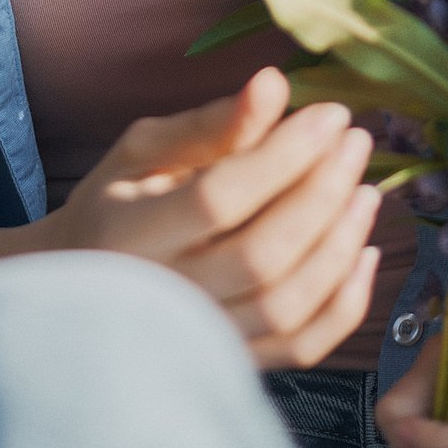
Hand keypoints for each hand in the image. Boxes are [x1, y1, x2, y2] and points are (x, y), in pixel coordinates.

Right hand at [42, 65, 381, 369]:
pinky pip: (300, 347)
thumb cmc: (116, 203)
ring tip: (365, 189)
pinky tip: (364, 252)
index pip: (220, 197)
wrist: (82, 286)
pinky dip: (344, 305)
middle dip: (322, 192)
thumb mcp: (143, 150)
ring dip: (340, 243)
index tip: (331, 114)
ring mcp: (198, 341)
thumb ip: (210, 124)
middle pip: (262, 253)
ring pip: (287, 305)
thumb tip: (274, 83)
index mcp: (128, 231)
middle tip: (355, 141)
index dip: (284, 155)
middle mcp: (162, 297)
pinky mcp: (231, 365)